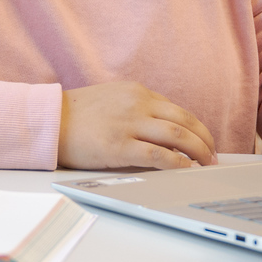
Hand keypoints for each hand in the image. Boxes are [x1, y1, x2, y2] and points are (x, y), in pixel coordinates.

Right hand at [58, 81, 218, 169]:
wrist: (48, 121)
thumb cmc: (77, 114)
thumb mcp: (112, 100)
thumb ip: (136, 109)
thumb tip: (161, 131)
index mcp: (136, 92)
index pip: (177, 109)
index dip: (196, 127)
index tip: (205, 140)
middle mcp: (136, 104)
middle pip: (183, 120)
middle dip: (203, 139)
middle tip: (213, 155)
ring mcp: (128, 124)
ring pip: (176, 135)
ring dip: (197, 151)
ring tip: (206, 164)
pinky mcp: (119, 146)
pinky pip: (157, 155)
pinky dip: (177, 162)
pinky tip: (186, 169)